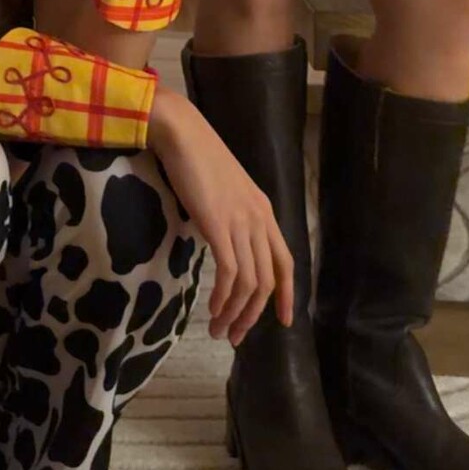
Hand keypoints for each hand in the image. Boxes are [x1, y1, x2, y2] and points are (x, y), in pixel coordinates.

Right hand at [148, 87, 293, 343]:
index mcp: (263, 211)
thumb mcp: (224, 191)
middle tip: (235, 337)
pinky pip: (229, 273)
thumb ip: (232, 217)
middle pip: (266, 280)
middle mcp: (258, 219)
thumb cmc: (196, 157)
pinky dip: (223, 298)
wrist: (182, 133)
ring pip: (249, 283)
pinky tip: (213, 309)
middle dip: (253, 315)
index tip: (283, 322)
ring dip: (235, 313)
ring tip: (219, 330)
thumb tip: (223, 244)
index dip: (286, 295)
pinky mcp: (219, 225)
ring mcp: (240, 222)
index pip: (285, 262)